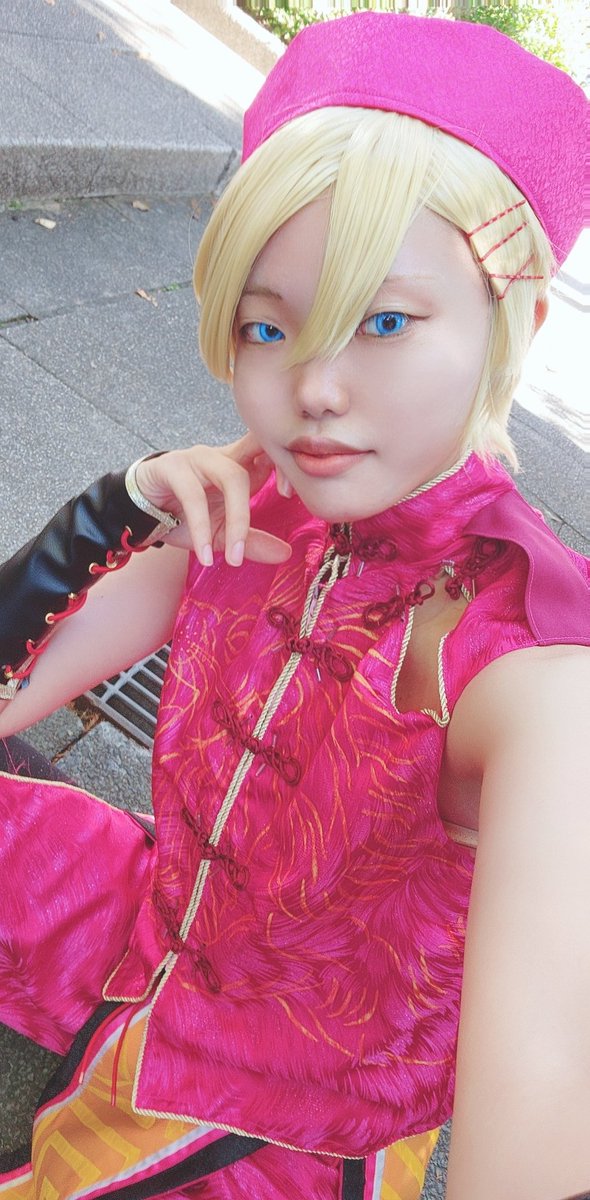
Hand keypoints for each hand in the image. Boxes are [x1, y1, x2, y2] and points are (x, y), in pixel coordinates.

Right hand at [135, 434, 291, 567]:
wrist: (138, 514)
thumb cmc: (182, 517)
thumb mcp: (220, 534)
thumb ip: (252, 542)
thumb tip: (286, 553)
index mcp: (237, 465)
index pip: (270, 450)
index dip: (287, 463)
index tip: (291, 494)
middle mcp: (220, 456)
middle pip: (258, 450)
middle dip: (276, 471)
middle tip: (284, 499)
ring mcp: (196, 458)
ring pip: (231, 476)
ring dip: (239, 518)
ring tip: (234, 557)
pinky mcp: (171, 467)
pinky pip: (193, 495)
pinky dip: (202, 527)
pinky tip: (205, 555)